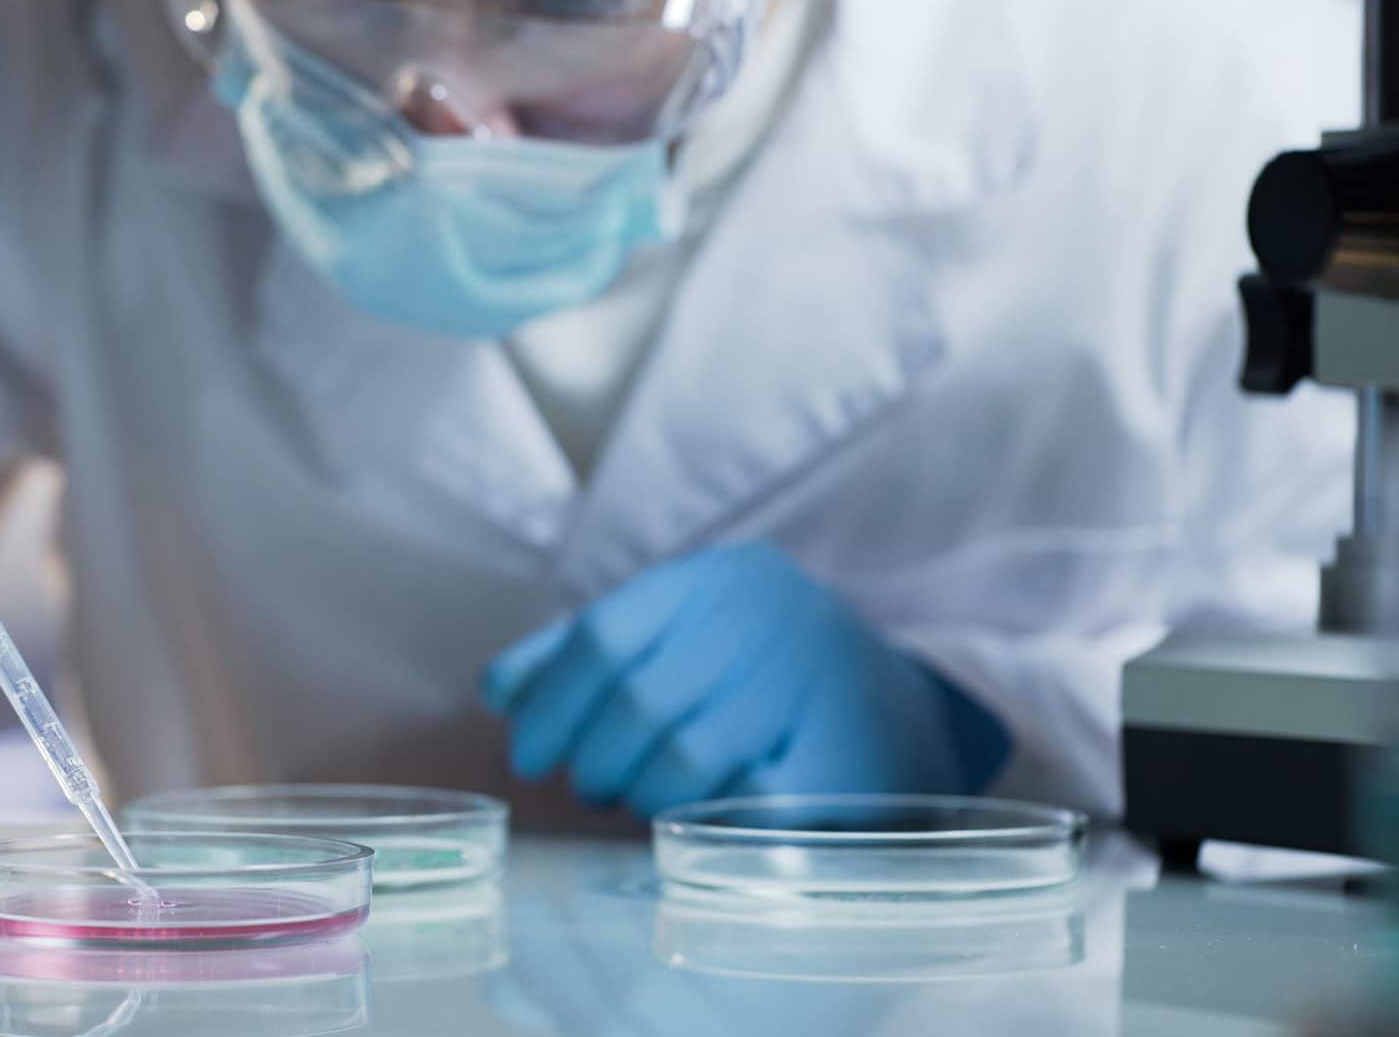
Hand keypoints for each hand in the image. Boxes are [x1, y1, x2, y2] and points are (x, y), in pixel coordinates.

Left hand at [483, 544, 1008, 817]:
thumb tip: (502, 689)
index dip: (550, 702)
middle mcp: (768, 619)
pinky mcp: (845, 757)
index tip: (527, 751)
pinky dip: (703, 819)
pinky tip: (688, 820)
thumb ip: (586, 651)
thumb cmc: (758, 663)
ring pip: (687, 757)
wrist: (897, 697)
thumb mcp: (681, 626)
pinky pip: (748, 802)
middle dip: (593, 756)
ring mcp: (813, 685)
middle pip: (639, 700)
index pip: (604, 636)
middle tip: (587, 784)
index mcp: (717, 578)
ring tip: (634, 798)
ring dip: (640, 792)